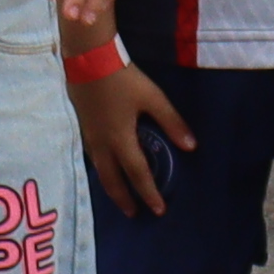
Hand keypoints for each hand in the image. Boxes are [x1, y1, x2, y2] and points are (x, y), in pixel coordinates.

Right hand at [71, 52, 192, 218]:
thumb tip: (191, 146)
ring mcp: (89, 136)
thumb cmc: (122, 78)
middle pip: (112, 180)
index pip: (137, 173)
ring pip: (99, 170)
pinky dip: (101, 170)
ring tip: (119, 198)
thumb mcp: (152, 97)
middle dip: (124, 199)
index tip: (158, 210)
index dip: (148, 193)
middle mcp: (103, 144)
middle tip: (134, 214)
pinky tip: (104, 168)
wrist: (88, 59)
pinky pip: (92, 157)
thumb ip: (171, 122)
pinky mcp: (82, 126)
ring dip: (111, 187)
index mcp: (121, 139)